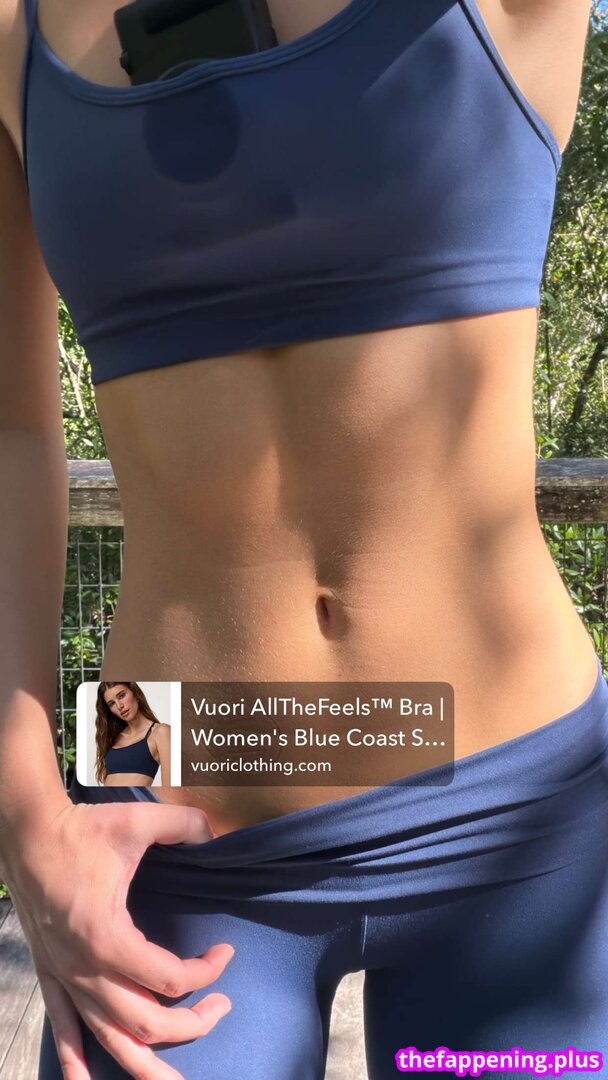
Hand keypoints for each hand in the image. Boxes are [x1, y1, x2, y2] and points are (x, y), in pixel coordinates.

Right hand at [2, 799, 232, 1078]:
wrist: (27, 834)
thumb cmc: (80, 831)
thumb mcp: (137, 822)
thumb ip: (183, 826)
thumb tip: (216, 835)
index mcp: (107, 937)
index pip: (170, 978)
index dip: (207, 971)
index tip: (225, 950)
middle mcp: (85, 968)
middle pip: (146, 1021)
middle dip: (191, 1024)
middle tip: (222, 1006)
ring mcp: (66, 977)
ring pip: (108, 1039)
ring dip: (145, 1064)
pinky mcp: (52, 973)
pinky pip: (63, 1028)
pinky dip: (74, 1061)